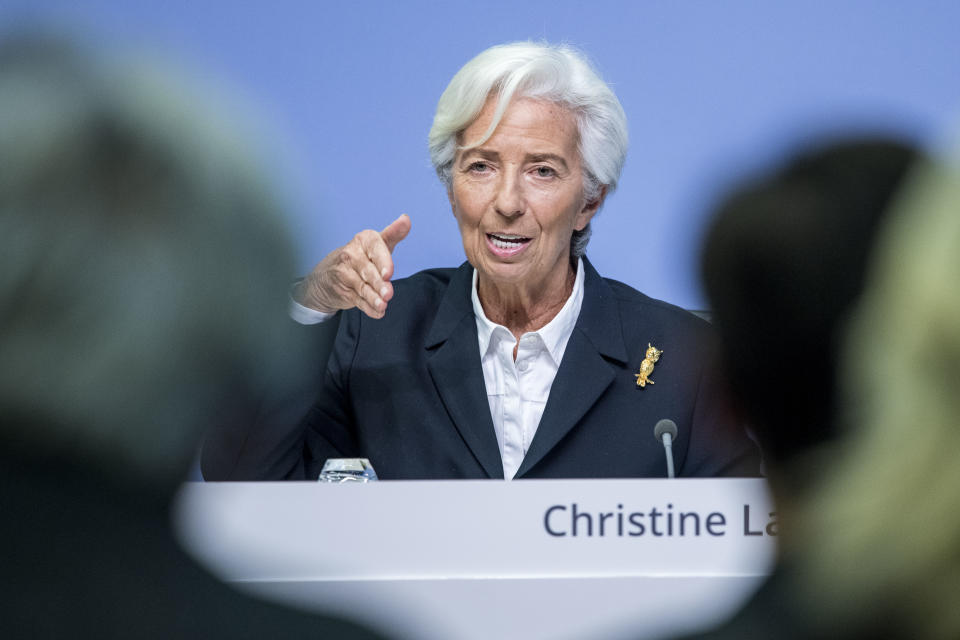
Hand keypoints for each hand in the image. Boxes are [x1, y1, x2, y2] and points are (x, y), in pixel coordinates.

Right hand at [295, 214, 410, 318]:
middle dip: (378, 283)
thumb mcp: (376, 244)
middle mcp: (351, 255)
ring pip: (361, 287)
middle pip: (367, 270)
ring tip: (383, 305)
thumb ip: (393, 233)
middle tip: (388, 293)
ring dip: (373, 297)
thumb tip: (406, 219)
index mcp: (363, 241)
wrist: (328, 274)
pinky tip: (378, 313)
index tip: (388, 273)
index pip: (375, 248)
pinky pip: (357, 300)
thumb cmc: (361, 256)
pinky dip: (368, 308)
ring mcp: (344, 274)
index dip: (382, 261)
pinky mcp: (342, 290)